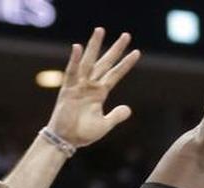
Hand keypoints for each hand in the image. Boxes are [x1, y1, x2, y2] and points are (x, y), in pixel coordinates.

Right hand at [46, 28, 140, 147]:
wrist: (66, 141)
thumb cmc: (83, 134)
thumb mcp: (104, 125)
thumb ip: (116, 116)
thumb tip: (128, 109)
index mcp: (99, 93)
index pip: (115, 74)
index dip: (126, 64)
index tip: (137, 52)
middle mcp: (90, 85)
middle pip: (105, 63)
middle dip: (115, 49)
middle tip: (126, 35)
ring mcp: (78, 86)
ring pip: (88, 62)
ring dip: (94, 46)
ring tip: (100, 30)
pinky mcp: (67, 90)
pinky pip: (71, 73)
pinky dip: (73, 60)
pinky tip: (77, 47)